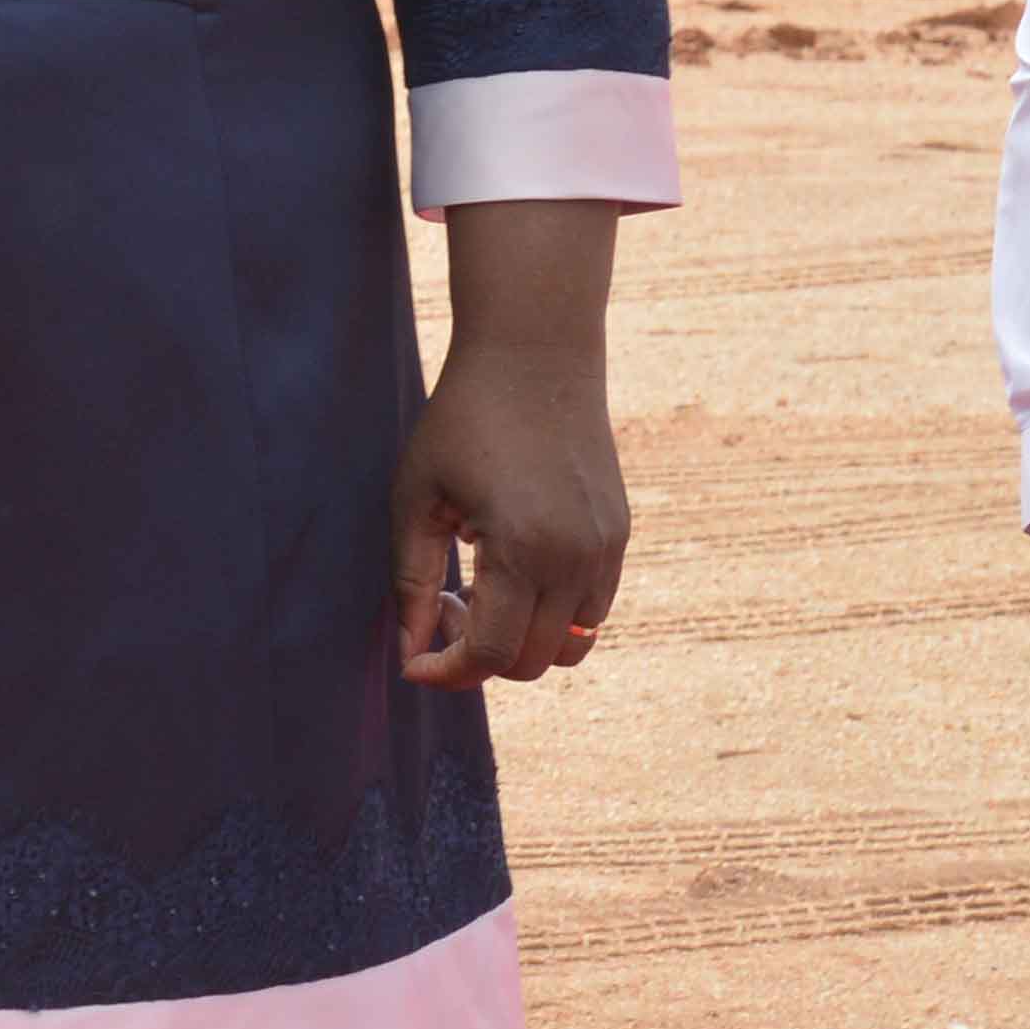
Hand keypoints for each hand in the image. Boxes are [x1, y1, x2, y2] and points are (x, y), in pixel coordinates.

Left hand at [396, 202, 627, 690]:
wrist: (536, 355)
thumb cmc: (462, 420)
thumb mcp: (417, 499)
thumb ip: (412, 583)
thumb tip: (411, 653)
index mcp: (521, 549)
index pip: (489, 655)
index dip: (445, 674)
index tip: (412, 665)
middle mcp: (575, 558)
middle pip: (529, 662)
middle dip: (476, 657)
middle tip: (442, 605)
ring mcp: (605, 549)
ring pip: (568, 648)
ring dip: (518, 642)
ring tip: (478, 590)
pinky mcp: (618, 537)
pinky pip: (591, 612)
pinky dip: (551, 617)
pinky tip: (512, 571)